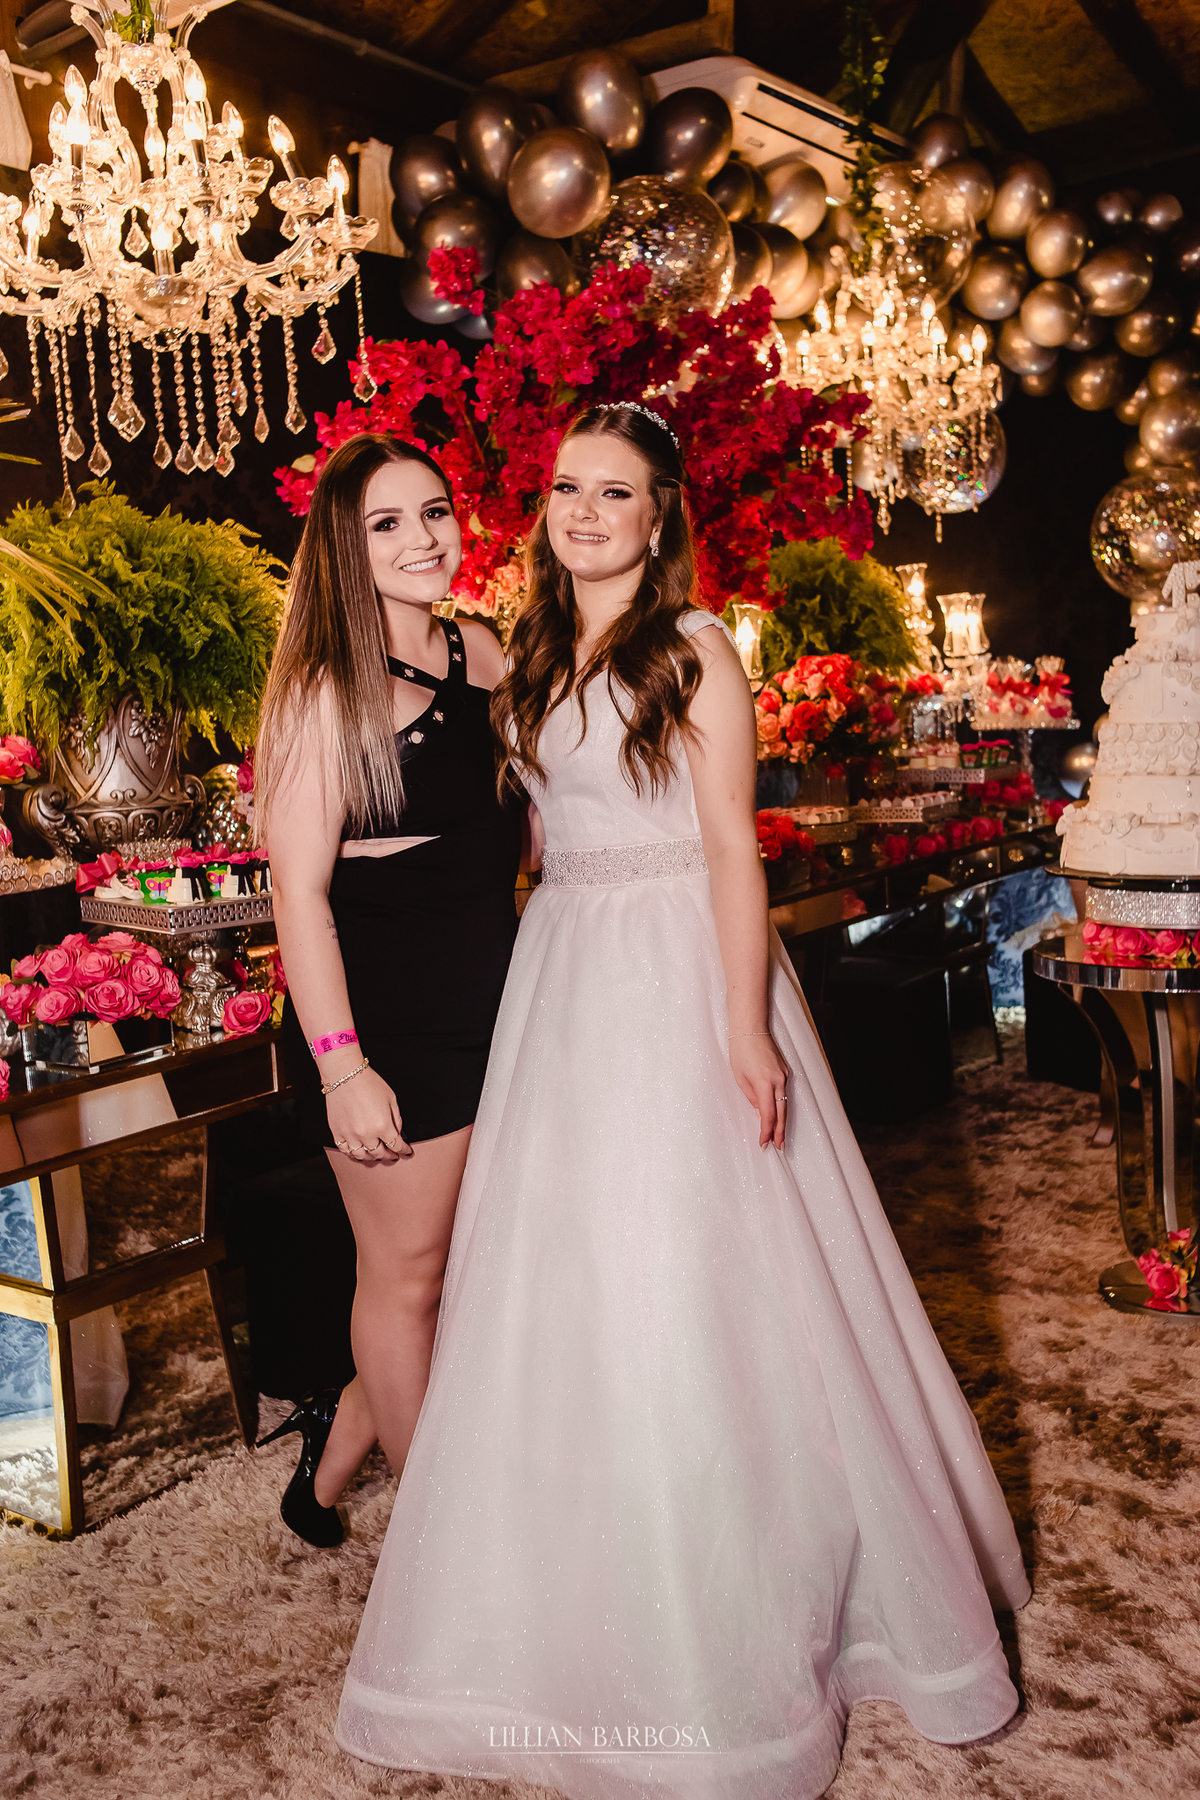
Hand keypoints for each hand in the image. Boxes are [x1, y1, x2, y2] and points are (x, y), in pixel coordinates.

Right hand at [326, 1066, 410, 1162]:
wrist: (345, 1075)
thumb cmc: (369, 1083)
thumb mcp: (391, 1099)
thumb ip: (396, 1119)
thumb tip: (397, 1133)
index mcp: (383, 1126)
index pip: (396, 1145)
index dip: (403, 1150)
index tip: (406, 1151)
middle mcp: (366, 1134)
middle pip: (380, 1153)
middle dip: (388, 1156)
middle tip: (392, 1155)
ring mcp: (350, 1135)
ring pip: (362, 1156)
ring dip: (371, 1157)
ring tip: (375, 1155)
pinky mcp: (337, 1132)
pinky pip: (346, 1150)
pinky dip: (353, 1153)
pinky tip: (358, 1151)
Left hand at [729, 1031, 789, 1148]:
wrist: (751, 1029)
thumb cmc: (740, 1052)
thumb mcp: (741, 1079)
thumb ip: (753, 1098)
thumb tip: (762, 1114)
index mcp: (765, 1083)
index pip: (769, 1114)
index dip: (767, 1131)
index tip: (764, 1143)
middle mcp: (779, 1080)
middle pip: (782, 1112)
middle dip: (779, 1132)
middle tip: (779, 1147)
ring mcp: (784, 1075)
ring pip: (785, 1103)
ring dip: (782, 1121)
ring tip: (780, 1137)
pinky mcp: (785, 1071)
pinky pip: (784, 1093)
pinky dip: (782, 1106)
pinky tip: (779, 1116)